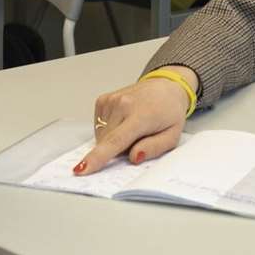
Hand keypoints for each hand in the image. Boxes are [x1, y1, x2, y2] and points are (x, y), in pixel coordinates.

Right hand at [75, 68, 194, 174]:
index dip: (98, 157)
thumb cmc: (169, 113)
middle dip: (119, 150)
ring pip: (102, 136)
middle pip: (107, 142)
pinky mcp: (103, 100)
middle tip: (138, 140)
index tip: (82, 168)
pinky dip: (109, 130)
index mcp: (141, 116)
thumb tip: (134, 157)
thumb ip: (154, 149)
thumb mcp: (172, 137)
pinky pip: (99, 126)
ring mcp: (111, 100)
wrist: (165, 86)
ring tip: (132, 128)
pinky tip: (123, 121)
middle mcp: (123, 105)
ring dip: (114, 139)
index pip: (116, 141)